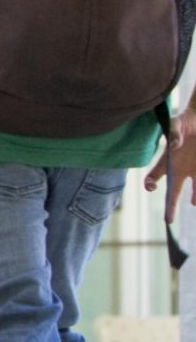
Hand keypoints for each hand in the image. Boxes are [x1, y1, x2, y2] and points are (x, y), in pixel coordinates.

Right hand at [143, 104, 194, 219]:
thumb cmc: (187, 120)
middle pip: (174, 191)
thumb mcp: (178, 123)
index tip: (151, 185)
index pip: (155, 175)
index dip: (150, 182)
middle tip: (168, 221)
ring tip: (195, 203)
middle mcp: (182, 169)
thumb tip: (173, 145)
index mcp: (170, 161)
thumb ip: (174, 133)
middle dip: (171, 206)